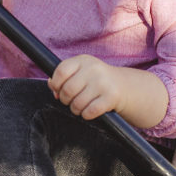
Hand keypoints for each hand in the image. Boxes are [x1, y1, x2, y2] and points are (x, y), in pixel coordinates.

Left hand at [49, 56, 169, 128]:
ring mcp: (103, 83)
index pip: (61, 71)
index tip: (57, 90)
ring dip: (76, 109)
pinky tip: (89, 111)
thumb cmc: (96, 80)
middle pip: (67, 90)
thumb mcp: (81, 72)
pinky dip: (86, 115)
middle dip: (65, 100)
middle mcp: (94, 69)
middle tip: (70, 101)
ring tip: (80, 106)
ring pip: (77, 104)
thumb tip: (51, 86)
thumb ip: (64, 77)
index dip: (55, 84)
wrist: (124, 86)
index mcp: (83, 60)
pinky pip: (89, 112)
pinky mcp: (111, 97)